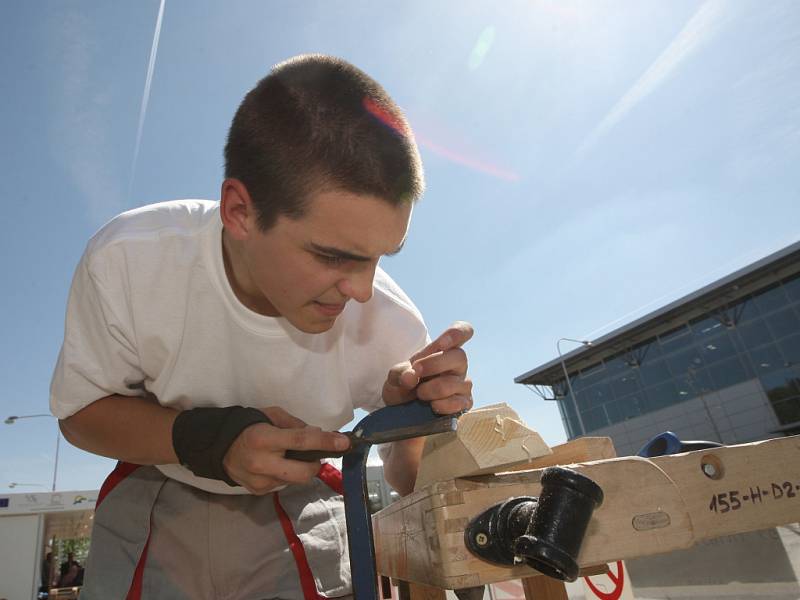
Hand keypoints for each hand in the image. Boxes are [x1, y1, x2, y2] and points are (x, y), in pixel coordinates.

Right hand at [222, 407, 349, 494]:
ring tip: (287, 457)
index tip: (345, 442)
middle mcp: (262, 463)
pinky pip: (283, 484)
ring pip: (295, 480)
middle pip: (304, 473)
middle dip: (315, 464)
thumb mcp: (272, 415)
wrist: (219, 446)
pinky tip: (276, 465)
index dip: (325, 442)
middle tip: (313, 454)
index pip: (302, 441)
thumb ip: (296, 425)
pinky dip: (286, 475)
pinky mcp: (258, 491)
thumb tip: (319, 435)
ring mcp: (259, 481)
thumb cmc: (249, 425)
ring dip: (299, 469)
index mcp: (265, 439)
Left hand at [382, 321, 473, 414]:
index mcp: (444, 349)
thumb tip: (410, 377)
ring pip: (457, 382)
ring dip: (434, 388)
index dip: (457, 334)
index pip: (462, 332)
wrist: (401, 409)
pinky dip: (445, 405)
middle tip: (416, 372)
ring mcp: (462, 384)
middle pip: (459, 356)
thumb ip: (400, 372)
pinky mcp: (463, 403)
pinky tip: (433, 405)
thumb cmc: (404, 384)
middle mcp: (457, 365)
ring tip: (419, 394)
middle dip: (435, 364)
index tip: (442, 344)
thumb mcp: (396, 375)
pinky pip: (461, 403)